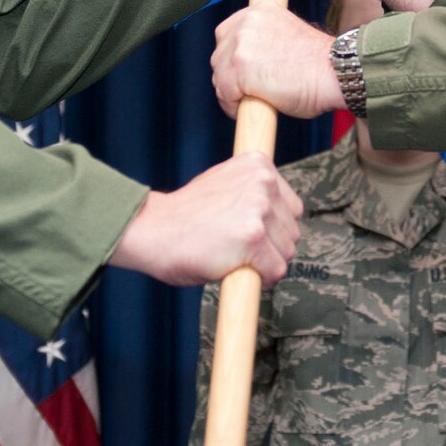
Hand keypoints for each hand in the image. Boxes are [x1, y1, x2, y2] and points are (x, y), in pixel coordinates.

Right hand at [108, 154, 302, 285]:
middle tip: (237, 250)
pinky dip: (261, 280)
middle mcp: (263, 182)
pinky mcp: (253, 238)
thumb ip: (253, 194)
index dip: (273, 229)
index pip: (292, 208)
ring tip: (233, 258)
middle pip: (293, 232)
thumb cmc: (185, 216)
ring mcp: (259, 209)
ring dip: (266, 264)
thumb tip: (280, 217)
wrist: (152, 230)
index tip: (250, 236)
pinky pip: (276, 270)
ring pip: (287, 253)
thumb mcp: (223, 186)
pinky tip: (236, 271)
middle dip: (271, 248)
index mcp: (259, 165)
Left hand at [212, 8, 341, 120]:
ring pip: (220, 76)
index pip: (228, 34)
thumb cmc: (320, 64)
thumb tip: (251, 64)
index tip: (242, 74)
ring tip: (251, 103)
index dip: (233, 58)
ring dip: (231, 94)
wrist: (336, 72)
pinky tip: (250, 109)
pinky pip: (225, 94)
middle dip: (229, 77)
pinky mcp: (239, 68)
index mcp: (259, 11)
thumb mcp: (288, 37)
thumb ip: (265, 42)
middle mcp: (246, 22)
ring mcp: (240, 44)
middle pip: (219, 56)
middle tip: (246, 94)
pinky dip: (233, 107)